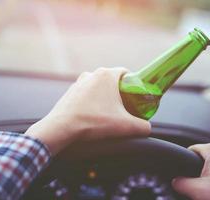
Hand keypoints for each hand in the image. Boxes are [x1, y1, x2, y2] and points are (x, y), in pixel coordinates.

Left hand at [25, 67, 150, 154]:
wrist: (62, 128)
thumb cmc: (94, 122)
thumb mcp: (125, 126)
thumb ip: (143, 126)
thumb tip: (147, 128)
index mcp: (106, 75)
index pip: (126, 73)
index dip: (134, 84)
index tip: (136, 96)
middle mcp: (92, 74)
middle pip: (113, 81)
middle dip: (120, 92)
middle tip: (125, 108)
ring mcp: (79, 82)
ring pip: (99, 87)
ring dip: (105, 97)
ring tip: (108, 113)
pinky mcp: (70, 92)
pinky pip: (87, 94)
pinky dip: (92, 102)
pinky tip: (93, 115)